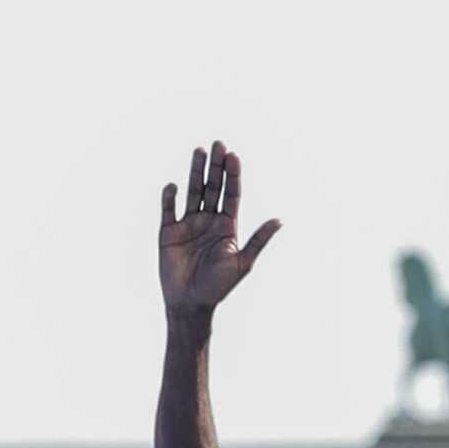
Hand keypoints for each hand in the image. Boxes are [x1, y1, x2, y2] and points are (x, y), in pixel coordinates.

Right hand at [159, 141, 281, 316]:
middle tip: (219, 144)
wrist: (191, 303)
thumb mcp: (242, 263)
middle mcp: (208, 220)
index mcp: (227, 226)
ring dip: (195, 172)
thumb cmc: (218, 286)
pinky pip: (169, 209)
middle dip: (216, 166)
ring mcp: (188, 223)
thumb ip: (258, 240)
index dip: (232, 175)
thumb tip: (279, 220)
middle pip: (213, 187)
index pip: (231, 194)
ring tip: (199, 151)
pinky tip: (173, 186)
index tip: (234, 156)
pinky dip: (170, 197)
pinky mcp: (168, 231)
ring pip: (193, 192)